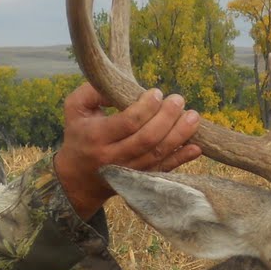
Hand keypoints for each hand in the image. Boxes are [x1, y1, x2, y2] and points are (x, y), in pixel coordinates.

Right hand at [53, 83, 201, 218]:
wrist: (78, 178)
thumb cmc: (79, 135)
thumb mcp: (75, 108)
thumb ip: (93, 91)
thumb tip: (122, 89)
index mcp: (96, 136)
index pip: (127, 122)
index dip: (146, 107)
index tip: (157, 92)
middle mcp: (112, 157)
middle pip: (147, 138)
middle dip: (167, 118)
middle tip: (178, 100)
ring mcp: (128, 171)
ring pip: (158, 154)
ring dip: (179, 135)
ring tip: (193, 117)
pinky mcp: (139, 180)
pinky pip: (163, 170)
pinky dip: (181, 159)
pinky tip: (196, 146)